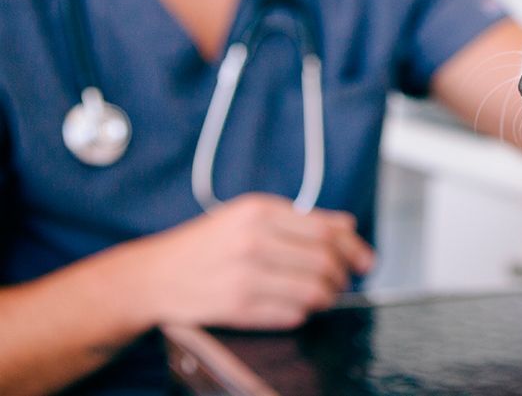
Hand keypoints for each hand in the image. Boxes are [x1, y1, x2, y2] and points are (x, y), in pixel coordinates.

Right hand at [123, 193, 373, 330]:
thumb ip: (299, 219)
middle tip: (344, 281)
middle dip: (343, 275)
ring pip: (313, 290)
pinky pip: (291, 314)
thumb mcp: (249, 216)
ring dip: (327, 297)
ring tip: (323, 296)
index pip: (327, 229)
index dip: (354, 248)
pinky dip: (302, 313)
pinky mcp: (237, 306)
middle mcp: (253, 239)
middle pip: (325, 260)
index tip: (365, 260)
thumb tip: (347, 225)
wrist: (153, 276)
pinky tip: (297, 307)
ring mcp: (244, 274)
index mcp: (259, 211)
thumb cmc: (205, 245)